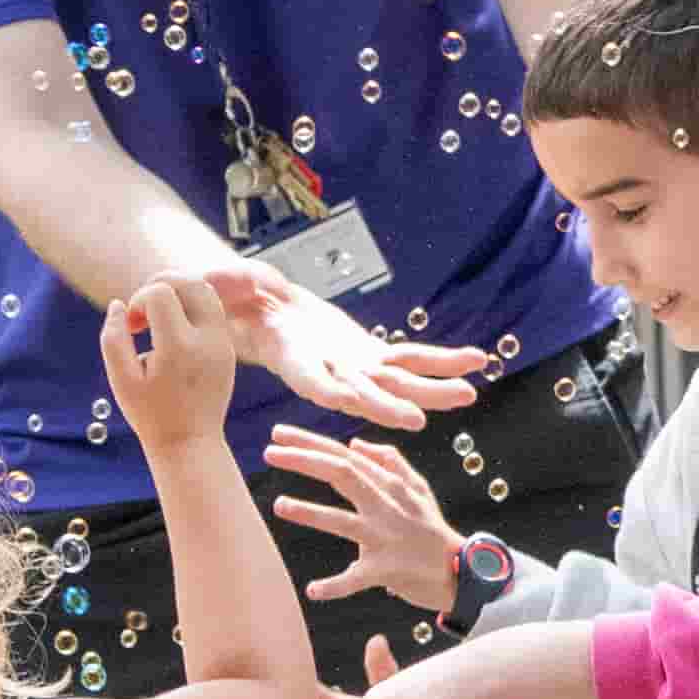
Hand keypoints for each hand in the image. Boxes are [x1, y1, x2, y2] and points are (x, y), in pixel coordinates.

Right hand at [99, 273, 243, 455]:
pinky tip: (171, 330)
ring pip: (205, 290)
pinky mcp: (228, 347)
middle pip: (190, 281)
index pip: (160, 293)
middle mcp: (208, 340)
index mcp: (180, 347)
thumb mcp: (121, 378)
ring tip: (156, 318)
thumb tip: (118, 303)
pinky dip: (190, 306)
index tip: (132, 327)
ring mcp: (223, 342)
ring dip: (177, 293)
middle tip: (143, 312)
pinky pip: (212, 309)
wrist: (190, 442)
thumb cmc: (150, 413)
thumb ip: (113, 337)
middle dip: (160, 285)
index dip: (138, 301)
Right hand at [239, 272, 488, 433]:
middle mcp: (330, 372)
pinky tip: (476, 360)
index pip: (314, 382)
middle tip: (417, 422)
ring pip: (398, 383)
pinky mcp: (371, 356)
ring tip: (469, 394)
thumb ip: (228, 284)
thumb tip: (222, 275)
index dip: (334, 393)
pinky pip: (412, 360)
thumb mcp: (225, 286)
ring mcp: (354, 367)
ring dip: (433, 389)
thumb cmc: (239, 300)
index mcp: (295, 361)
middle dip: (389, 407)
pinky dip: (442, 361)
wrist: (263, 313)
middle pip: (362, 393)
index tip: (350, 405)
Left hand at [263, 428, 460, 610]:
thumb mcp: (419, 489)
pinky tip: (313, 590)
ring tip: (279, 505)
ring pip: (343, 522)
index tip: (279, 434)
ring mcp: (385, 538)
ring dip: (310, 513)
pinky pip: (357, 578)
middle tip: (270, 452)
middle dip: (304, 461)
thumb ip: (391, 462)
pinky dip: (336, 585)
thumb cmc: (432, 530)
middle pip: (342, 474)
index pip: (345, 456)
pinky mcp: (387, 570)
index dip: (311, 443)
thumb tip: (358, 444)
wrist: (461, 571)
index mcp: (389, 486)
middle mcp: (385, 506)